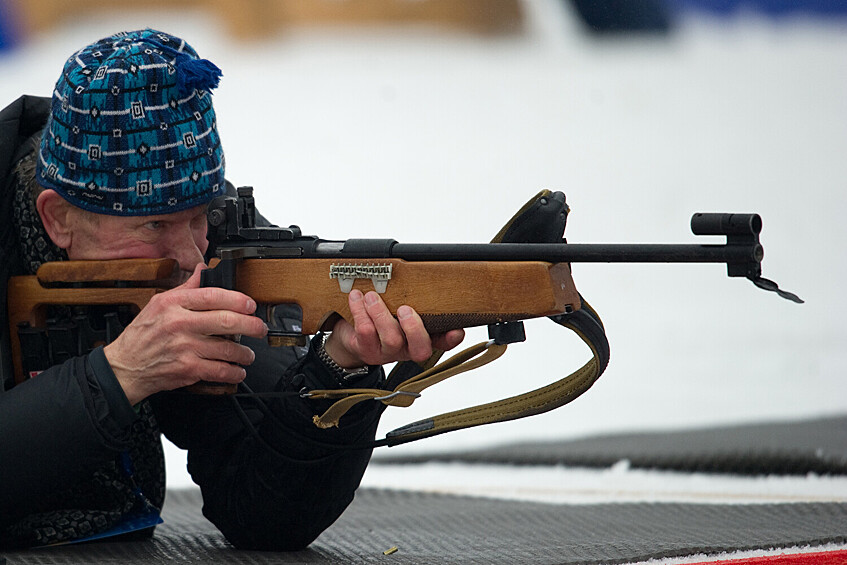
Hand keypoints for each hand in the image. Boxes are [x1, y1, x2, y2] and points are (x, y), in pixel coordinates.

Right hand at [104, 264, 267, 404]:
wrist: (124, 366)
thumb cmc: (143, 335)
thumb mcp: (159, 303)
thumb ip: (186, 287)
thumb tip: (203, 270)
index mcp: (173, 303)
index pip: (213, 296)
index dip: (238, 300)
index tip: (251, 305)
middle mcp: (180, 324)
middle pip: (226, 321)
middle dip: (251, 325)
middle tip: (259, 328)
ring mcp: (184, 347)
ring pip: (227, 349)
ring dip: (244, 353)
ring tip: (248, 353)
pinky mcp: (187, 369)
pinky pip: (219, 370)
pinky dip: (234, 372)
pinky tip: (237, 370)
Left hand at [324, 289, 464, 368]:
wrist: (351, 334)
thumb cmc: (379, 317)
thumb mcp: (398, 308)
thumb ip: (413, 298)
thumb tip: (420, 274)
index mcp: (421, 337)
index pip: (443, 342)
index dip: (451, 339)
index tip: (456, 330)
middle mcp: (407, 348)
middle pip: (420, 348)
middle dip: (414, 327)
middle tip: (404, 308)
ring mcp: (387, 352)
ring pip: (391, 339)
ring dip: (381, 313)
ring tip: (371, 296)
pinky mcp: (366, 350)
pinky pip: (366, 332)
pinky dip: (360, 311)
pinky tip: (357, 298)